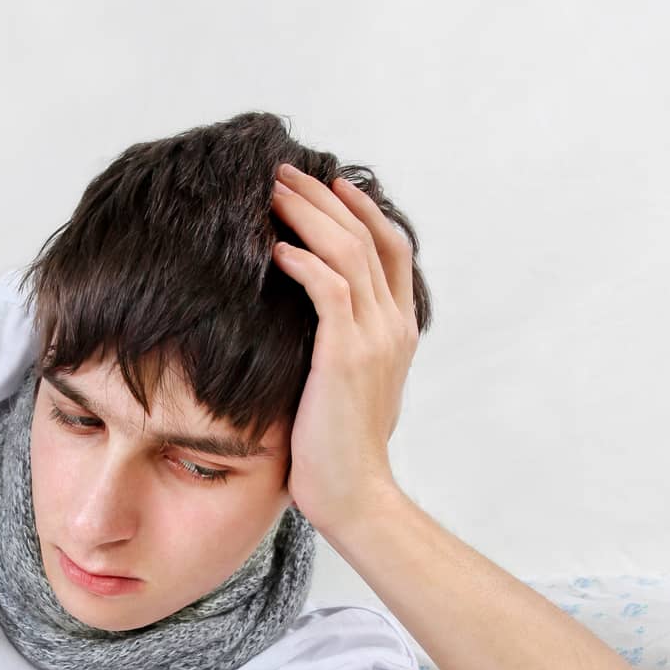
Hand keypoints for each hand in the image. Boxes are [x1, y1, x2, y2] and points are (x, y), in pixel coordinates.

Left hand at [270, 163, 420, 534]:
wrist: (353, 496)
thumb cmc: (338, 453)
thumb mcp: (346, 389)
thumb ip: (341, 350)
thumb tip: (310, 333)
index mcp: (399, 330)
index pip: (390, 247)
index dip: (361, 209)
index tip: (326, 184)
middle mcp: (393, 326)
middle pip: (367, 235)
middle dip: (323, 198)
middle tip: (284, 173)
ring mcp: (375, 338)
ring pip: (348, 251)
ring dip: (307, 216)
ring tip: (271, 194)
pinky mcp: (347, 356)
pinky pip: (328, 289)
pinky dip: (302, 261)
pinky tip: (274, 249)